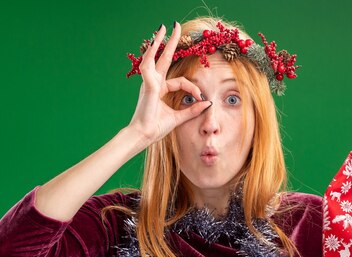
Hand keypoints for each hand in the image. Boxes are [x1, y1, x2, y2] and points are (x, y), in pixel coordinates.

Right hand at [127, 22, 211, 145]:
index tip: (202, 97)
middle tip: (173, 26)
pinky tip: (155, 42)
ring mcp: (148, 83)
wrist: (144, 135)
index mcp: (160, 89)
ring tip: (163, 29)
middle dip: (169, 43)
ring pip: (154, 58)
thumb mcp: (179, 117)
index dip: (193, 88)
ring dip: (158, 43)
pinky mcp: (147, 85)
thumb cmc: (156, 128)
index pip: (180, 81)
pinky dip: (151, 55)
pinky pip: (149, 67)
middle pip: (163, 59)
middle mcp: (153, 83)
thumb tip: (208, 103)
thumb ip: (193, 110)